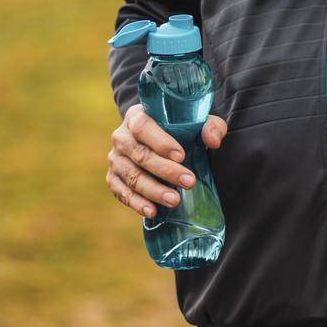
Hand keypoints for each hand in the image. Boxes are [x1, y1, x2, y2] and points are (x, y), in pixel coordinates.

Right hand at [106, 104, 227, 218]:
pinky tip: (153, 211)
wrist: (160, 141)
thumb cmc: (179, 129)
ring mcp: (116, 159)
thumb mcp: (197, 122)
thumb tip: (213, 141)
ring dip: (153, 190)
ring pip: (131, 176)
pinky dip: (136, 203)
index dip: (160, 142)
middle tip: (189, 182)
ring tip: (175, 200)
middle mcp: (121, 137)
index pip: (143, 126)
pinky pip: (122, 192)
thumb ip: (210, 126)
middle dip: (165, 171)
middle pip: (139, 155)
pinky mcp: (113, 178)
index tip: (181, 156)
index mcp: (137, 116)